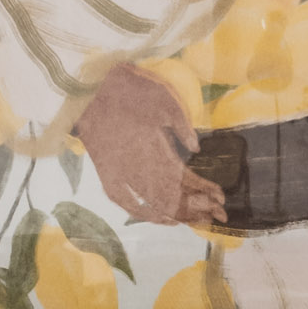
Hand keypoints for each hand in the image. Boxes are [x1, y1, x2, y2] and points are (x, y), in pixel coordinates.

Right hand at [76, 64, 225, 232]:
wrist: (86, 88)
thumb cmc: (127, 88)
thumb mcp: (163, 96)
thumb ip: (182, 123)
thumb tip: (196, 149)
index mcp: (154, 147)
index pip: (184, 177)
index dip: (203, 190)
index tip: (221, 198)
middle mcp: (137, 166)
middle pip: (172, 196)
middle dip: (198, 208)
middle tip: (219, 216)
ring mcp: (119, 173)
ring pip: (152, 202)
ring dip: (178, 213)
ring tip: (199, 220)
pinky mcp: (106, 173)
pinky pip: (125, 202)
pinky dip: (145, 214)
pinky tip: (162, 219)